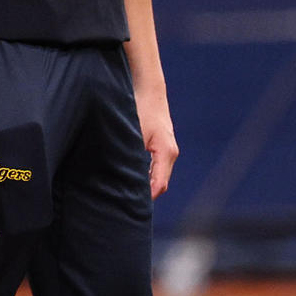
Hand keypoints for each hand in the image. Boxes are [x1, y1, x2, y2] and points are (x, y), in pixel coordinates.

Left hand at [135, 84, 177, 198]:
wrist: (149, 89)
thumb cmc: (140, 107)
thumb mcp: (133, 131)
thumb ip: (131, 154)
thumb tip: (124, 175)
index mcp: (165, 152)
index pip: (159, 184)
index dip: (147, 198)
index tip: (132, 207)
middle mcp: (170, 153)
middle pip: (160, 183)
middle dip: (145, 196)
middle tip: (126, 206)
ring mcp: (168, 150)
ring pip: (158, 176)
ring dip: (145, 186)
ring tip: (127, 197)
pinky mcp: (162, 146)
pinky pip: (156, 168)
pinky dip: (146, 176)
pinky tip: (132, 181)